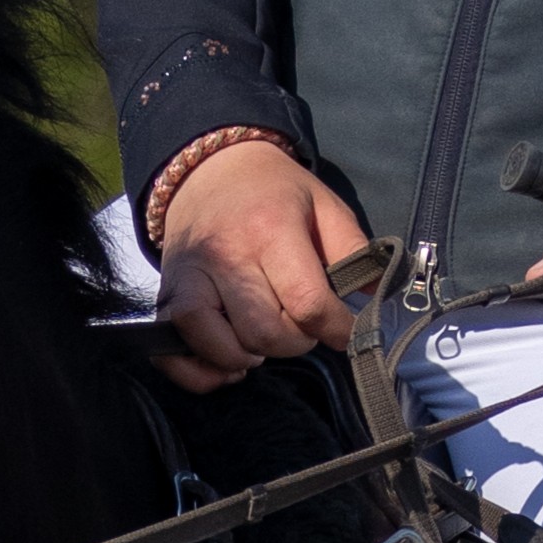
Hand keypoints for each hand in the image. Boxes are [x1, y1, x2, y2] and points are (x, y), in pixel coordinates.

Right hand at [150, 139, 369, 391]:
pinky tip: (230, 362)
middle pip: (266, 334)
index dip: (338, 329)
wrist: (209, 169)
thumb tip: (376, 301)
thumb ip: (356, 252)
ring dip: (254, 355)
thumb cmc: (276, 192)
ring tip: (267, 337)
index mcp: (269, 230)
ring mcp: (188, 280)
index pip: (308, 304)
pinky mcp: (166, 298)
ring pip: (223, 347)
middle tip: (302, 323)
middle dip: (297, 341)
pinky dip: (202, 372)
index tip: (345, 329)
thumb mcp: (325, 205)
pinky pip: (173, 355)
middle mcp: (224, 256)